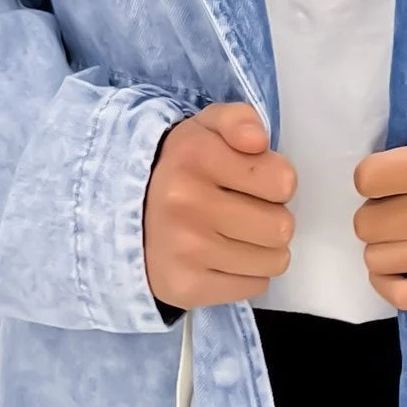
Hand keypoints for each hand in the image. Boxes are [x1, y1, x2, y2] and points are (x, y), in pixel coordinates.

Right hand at [144, 102, 296, 310]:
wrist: (124, 215)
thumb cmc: (180, 168)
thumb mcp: (206, 127)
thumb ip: (239, 119)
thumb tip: (257, 141)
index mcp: (194, 156)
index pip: (283, 182)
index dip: (274, 180)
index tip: (252, 180)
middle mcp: (185, 203)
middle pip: (281, 227)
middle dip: (270, 217)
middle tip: (243, 210)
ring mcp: (184, 250)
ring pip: (274, 261)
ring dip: (262, 249)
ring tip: (233, 235)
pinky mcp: (185, 287)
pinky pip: (255, 286)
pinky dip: (245, 274)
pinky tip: (221, 258)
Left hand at [352, 115, 406, 311]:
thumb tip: (367, 176)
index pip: (369, 178)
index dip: (372, 178)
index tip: (388, 179)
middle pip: (368, 222)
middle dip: (376, 214)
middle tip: (399, 209)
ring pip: (377, 258)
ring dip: (383, 246)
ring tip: (406, 234)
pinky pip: (400, 295)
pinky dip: (388, 282)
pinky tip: (398, 266)